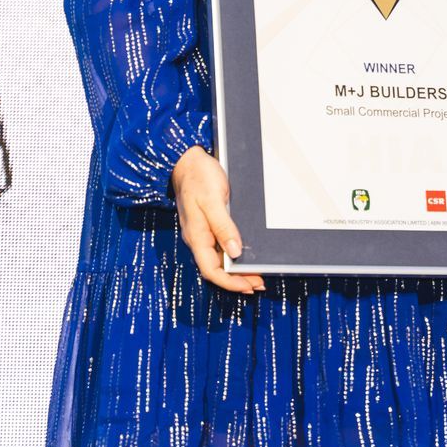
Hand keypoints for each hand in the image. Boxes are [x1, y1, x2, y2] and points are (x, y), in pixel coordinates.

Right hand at [171, 146, 264, 294]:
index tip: (249, 287)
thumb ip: (223, 226)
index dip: (230, 282)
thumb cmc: (198, 177)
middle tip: (259, 283)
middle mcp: (198, 238)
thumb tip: (234, 251)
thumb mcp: (212, 200)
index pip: (211, 270)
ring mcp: (202, 232)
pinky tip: (244, 255)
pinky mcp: (208, 224)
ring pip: (219, 259)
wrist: (187, 160)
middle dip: (237, 280)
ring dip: (236, 270)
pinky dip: (233, 255)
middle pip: (216, 268)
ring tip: (256, 275)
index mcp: (196, 236)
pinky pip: (220, 247)